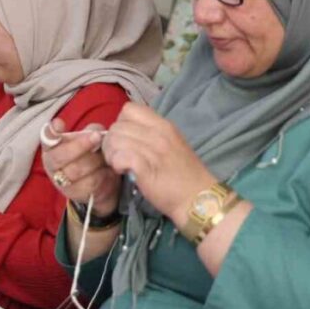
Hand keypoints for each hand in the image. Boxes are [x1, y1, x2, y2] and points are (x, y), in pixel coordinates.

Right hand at [41, 120, 120, 217]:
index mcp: (52, 147)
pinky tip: (106, 170)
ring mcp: (61, 182)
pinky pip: (90, 182)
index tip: (59, 124)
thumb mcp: (90, 140)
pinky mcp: (75, 194)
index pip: (47, 138)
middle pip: (60, 156)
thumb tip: (95, 132)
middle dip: (80, 145)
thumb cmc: (90, 156)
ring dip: (95, 161)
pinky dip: (102, 175)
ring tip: (104, 156)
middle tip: (96, 137)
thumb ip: (92, 131)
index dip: (51, 131)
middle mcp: (52, 165)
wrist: (99, 185)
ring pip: (77, 170)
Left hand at [101, 103, 218, 228]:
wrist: (198, 199)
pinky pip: (120, 156)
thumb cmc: (184, 175)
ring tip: (119, 165)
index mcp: (164, 125)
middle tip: (117, 156)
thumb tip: (127, 132)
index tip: (124, 139)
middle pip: (118, 125)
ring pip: (115, 139)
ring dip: (111, 153)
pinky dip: (116, 164)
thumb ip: (151, 135)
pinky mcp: (146, 168)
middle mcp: (158, 133)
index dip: (121, 123)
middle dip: (111, 141)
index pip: (129, 109)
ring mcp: (152, 150)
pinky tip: (123, 171)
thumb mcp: (172, 144)